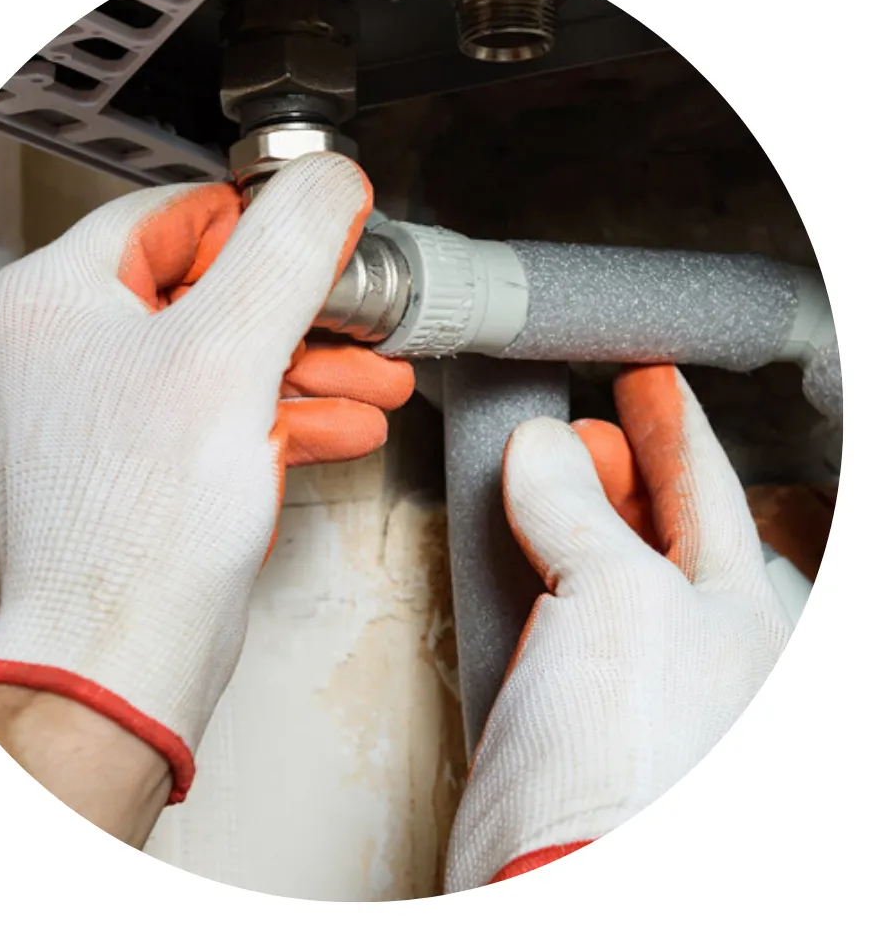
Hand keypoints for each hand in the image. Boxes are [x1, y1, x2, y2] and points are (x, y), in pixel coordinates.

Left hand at [0, 153, 413, 814]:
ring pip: (218, 360)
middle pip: (204, 294)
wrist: (126, 655)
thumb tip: (326, 182)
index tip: (320, 232)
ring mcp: (91, 415)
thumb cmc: (142, 528)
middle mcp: (55, 355)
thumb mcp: (231, 352)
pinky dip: (278, 416)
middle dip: (302, 314)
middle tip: (358, 315)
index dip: (258, 225)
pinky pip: (212, 416)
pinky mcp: (128, 466)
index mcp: (47, 303)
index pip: (168, 218)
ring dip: (305, 368)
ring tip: (373, 377)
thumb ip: (289, 249)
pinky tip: (339, 424)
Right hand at [444, 365, 792, 891]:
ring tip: (548, 464)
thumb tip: (545, 450)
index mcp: (743, 617)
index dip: (676, 426)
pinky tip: (514, 543)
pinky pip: (553, 610)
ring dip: (575, 508)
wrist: (556, 881)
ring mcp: (630, 678)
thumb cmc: (628, 766)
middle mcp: (697, 646)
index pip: (710, 491)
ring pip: (603, 564)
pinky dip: (533, 565)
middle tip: (592, 416)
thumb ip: (582, 511)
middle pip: (660, 523)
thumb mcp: (618, 600)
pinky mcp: (566, 708)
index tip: (647, 379)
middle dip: (627, 463)